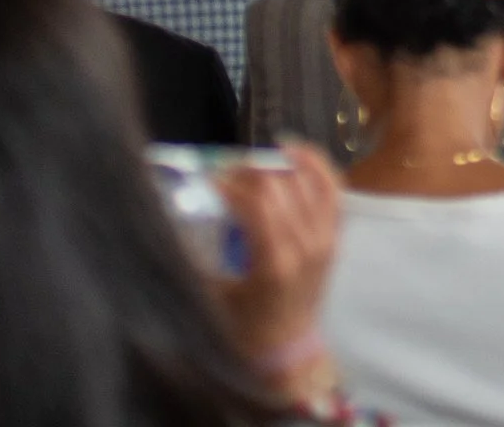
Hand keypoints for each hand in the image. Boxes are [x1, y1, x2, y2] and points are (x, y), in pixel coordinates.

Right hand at [214, 140, 343, 405]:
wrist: (286, 351)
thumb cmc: (241, 328)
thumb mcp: (211, 296)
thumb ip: (194, 258)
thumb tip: (168, 218)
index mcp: (275, 262)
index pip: (257, 203)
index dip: (231, 184)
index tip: (208, 180)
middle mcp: (306, 245)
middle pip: (282, 187)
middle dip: (250, 171)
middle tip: (225, 172)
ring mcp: (326, 239)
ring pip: (310, 182)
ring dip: (281, 163)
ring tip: (254, 159)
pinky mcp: (335, 237)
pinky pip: (334, 191)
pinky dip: (317, 167)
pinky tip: (294, 153)